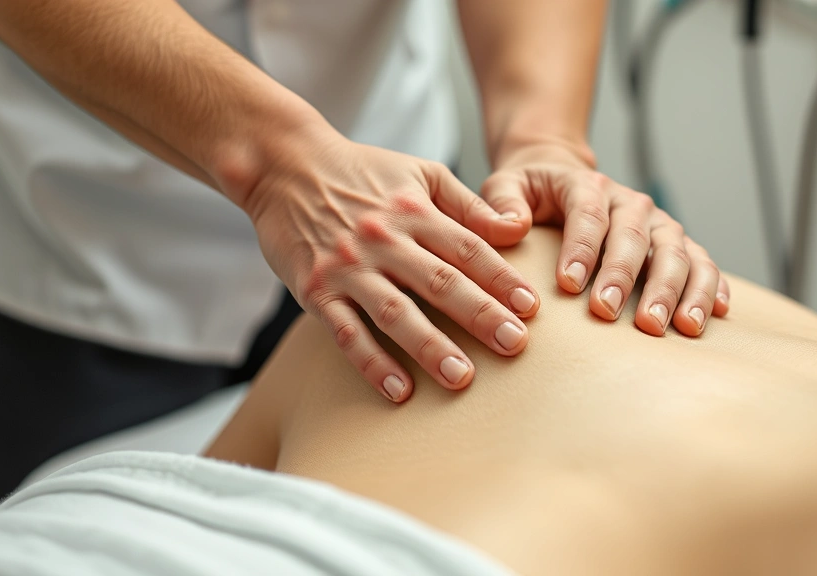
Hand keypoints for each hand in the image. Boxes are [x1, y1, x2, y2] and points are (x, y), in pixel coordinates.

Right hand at [233, 124, 538, 401]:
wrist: (284, 165)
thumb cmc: (362, 172)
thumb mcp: (421, 173)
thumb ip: (470, 204)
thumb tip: (519, 229)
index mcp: (414, 211)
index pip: (468, 247)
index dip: (502, 278)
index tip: (532, 307)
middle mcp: (384, 239)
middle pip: (440, 281)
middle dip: (481, 315)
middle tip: (516, 345)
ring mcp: (348, 267)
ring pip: (395, 312)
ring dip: (430, 346)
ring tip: (462, 376)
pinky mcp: (315, 290)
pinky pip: (346, 333)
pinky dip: (372, 363)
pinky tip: (399, 391)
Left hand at [478, 143, 728, 336]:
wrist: (559, 177)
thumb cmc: (529, 192)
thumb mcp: (505, 185)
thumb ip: (501, 202)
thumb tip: (510, 226)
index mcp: (587, 186)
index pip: (589, 215)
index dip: (583, 250)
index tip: (571, 286)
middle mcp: (629, 203)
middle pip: (638, 239)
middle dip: (633, 281)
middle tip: (629, 320)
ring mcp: (657, 224)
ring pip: (678, 252)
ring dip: (681, 291)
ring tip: (680, 328)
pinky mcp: (674, 243)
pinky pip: (702, 261)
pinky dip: (712, 285)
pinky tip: (715, 313)